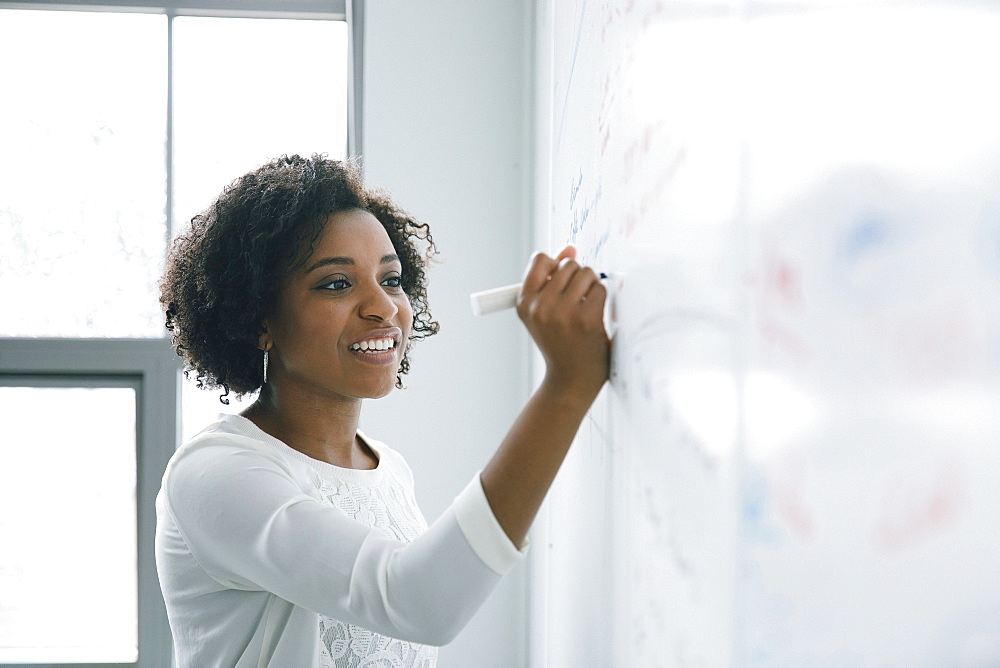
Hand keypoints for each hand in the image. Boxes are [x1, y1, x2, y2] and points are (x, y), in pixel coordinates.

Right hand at [515, 246, 609, 403]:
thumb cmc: (559, 343)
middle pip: (568, 264)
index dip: (556, 265)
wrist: (570, 381)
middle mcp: (540, 306)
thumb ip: (552, 278)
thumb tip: (569, 248)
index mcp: (524, 303)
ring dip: (592, 286)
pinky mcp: (586, 319)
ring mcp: (563, 312)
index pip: (540, 259)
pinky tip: (596, 317)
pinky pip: (600, 290)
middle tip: (577, 300)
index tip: (563, 281)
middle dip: (578, 277)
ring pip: (586, 273)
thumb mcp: (544, 312)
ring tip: (586, 307)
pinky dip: (602, 300)